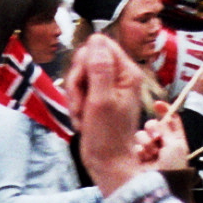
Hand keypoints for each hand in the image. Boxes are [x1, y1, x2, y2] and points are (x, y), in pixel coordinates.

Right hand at [68, 34, 153, 196]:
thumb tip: (96, 40)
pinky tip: (82, 119)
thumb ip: (99, 68)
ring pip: (80, 75)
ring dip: (75, 96)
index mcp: (127, 72)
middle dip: (77, 82)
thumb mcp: (101, 100)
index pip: (100, 45)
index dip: (85, 62)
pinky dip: (76, 105)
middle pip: (87, 59)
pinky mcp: (99, 97)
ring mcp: (109, 87)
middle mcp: (120, 76)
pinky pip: (79, 90)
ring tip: (82, 115)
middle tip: (82, 103)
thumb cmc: (107, 137)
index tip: (84, 84)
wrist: (107, 162)